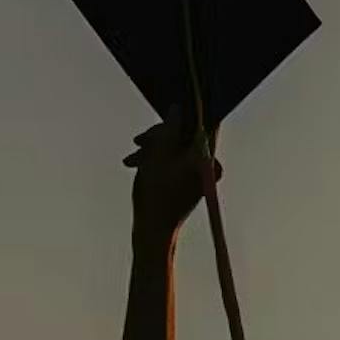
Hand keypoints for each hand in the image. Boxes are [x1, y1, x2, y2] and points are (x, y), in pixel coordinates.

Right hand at [129, 119, 213, 250]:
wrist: (153, 230)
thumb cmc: (156, 194)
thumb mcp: (158, 154)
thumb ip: (169, 129)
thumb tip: (177, 109)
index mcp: (204, 155)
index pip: (203, 121)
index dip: (186, 112)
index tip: (168, 111)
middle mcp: (206, 163)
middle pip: (184, 135)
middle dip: (159, 136)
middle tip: (138, 142)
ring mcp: (198, 174)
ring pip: (176, 148)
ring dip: (154, 149)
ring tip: (133, 160)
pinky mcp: (189, 182)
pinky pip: (174, 162)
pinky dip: (158, 161)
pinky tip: (139, 165)